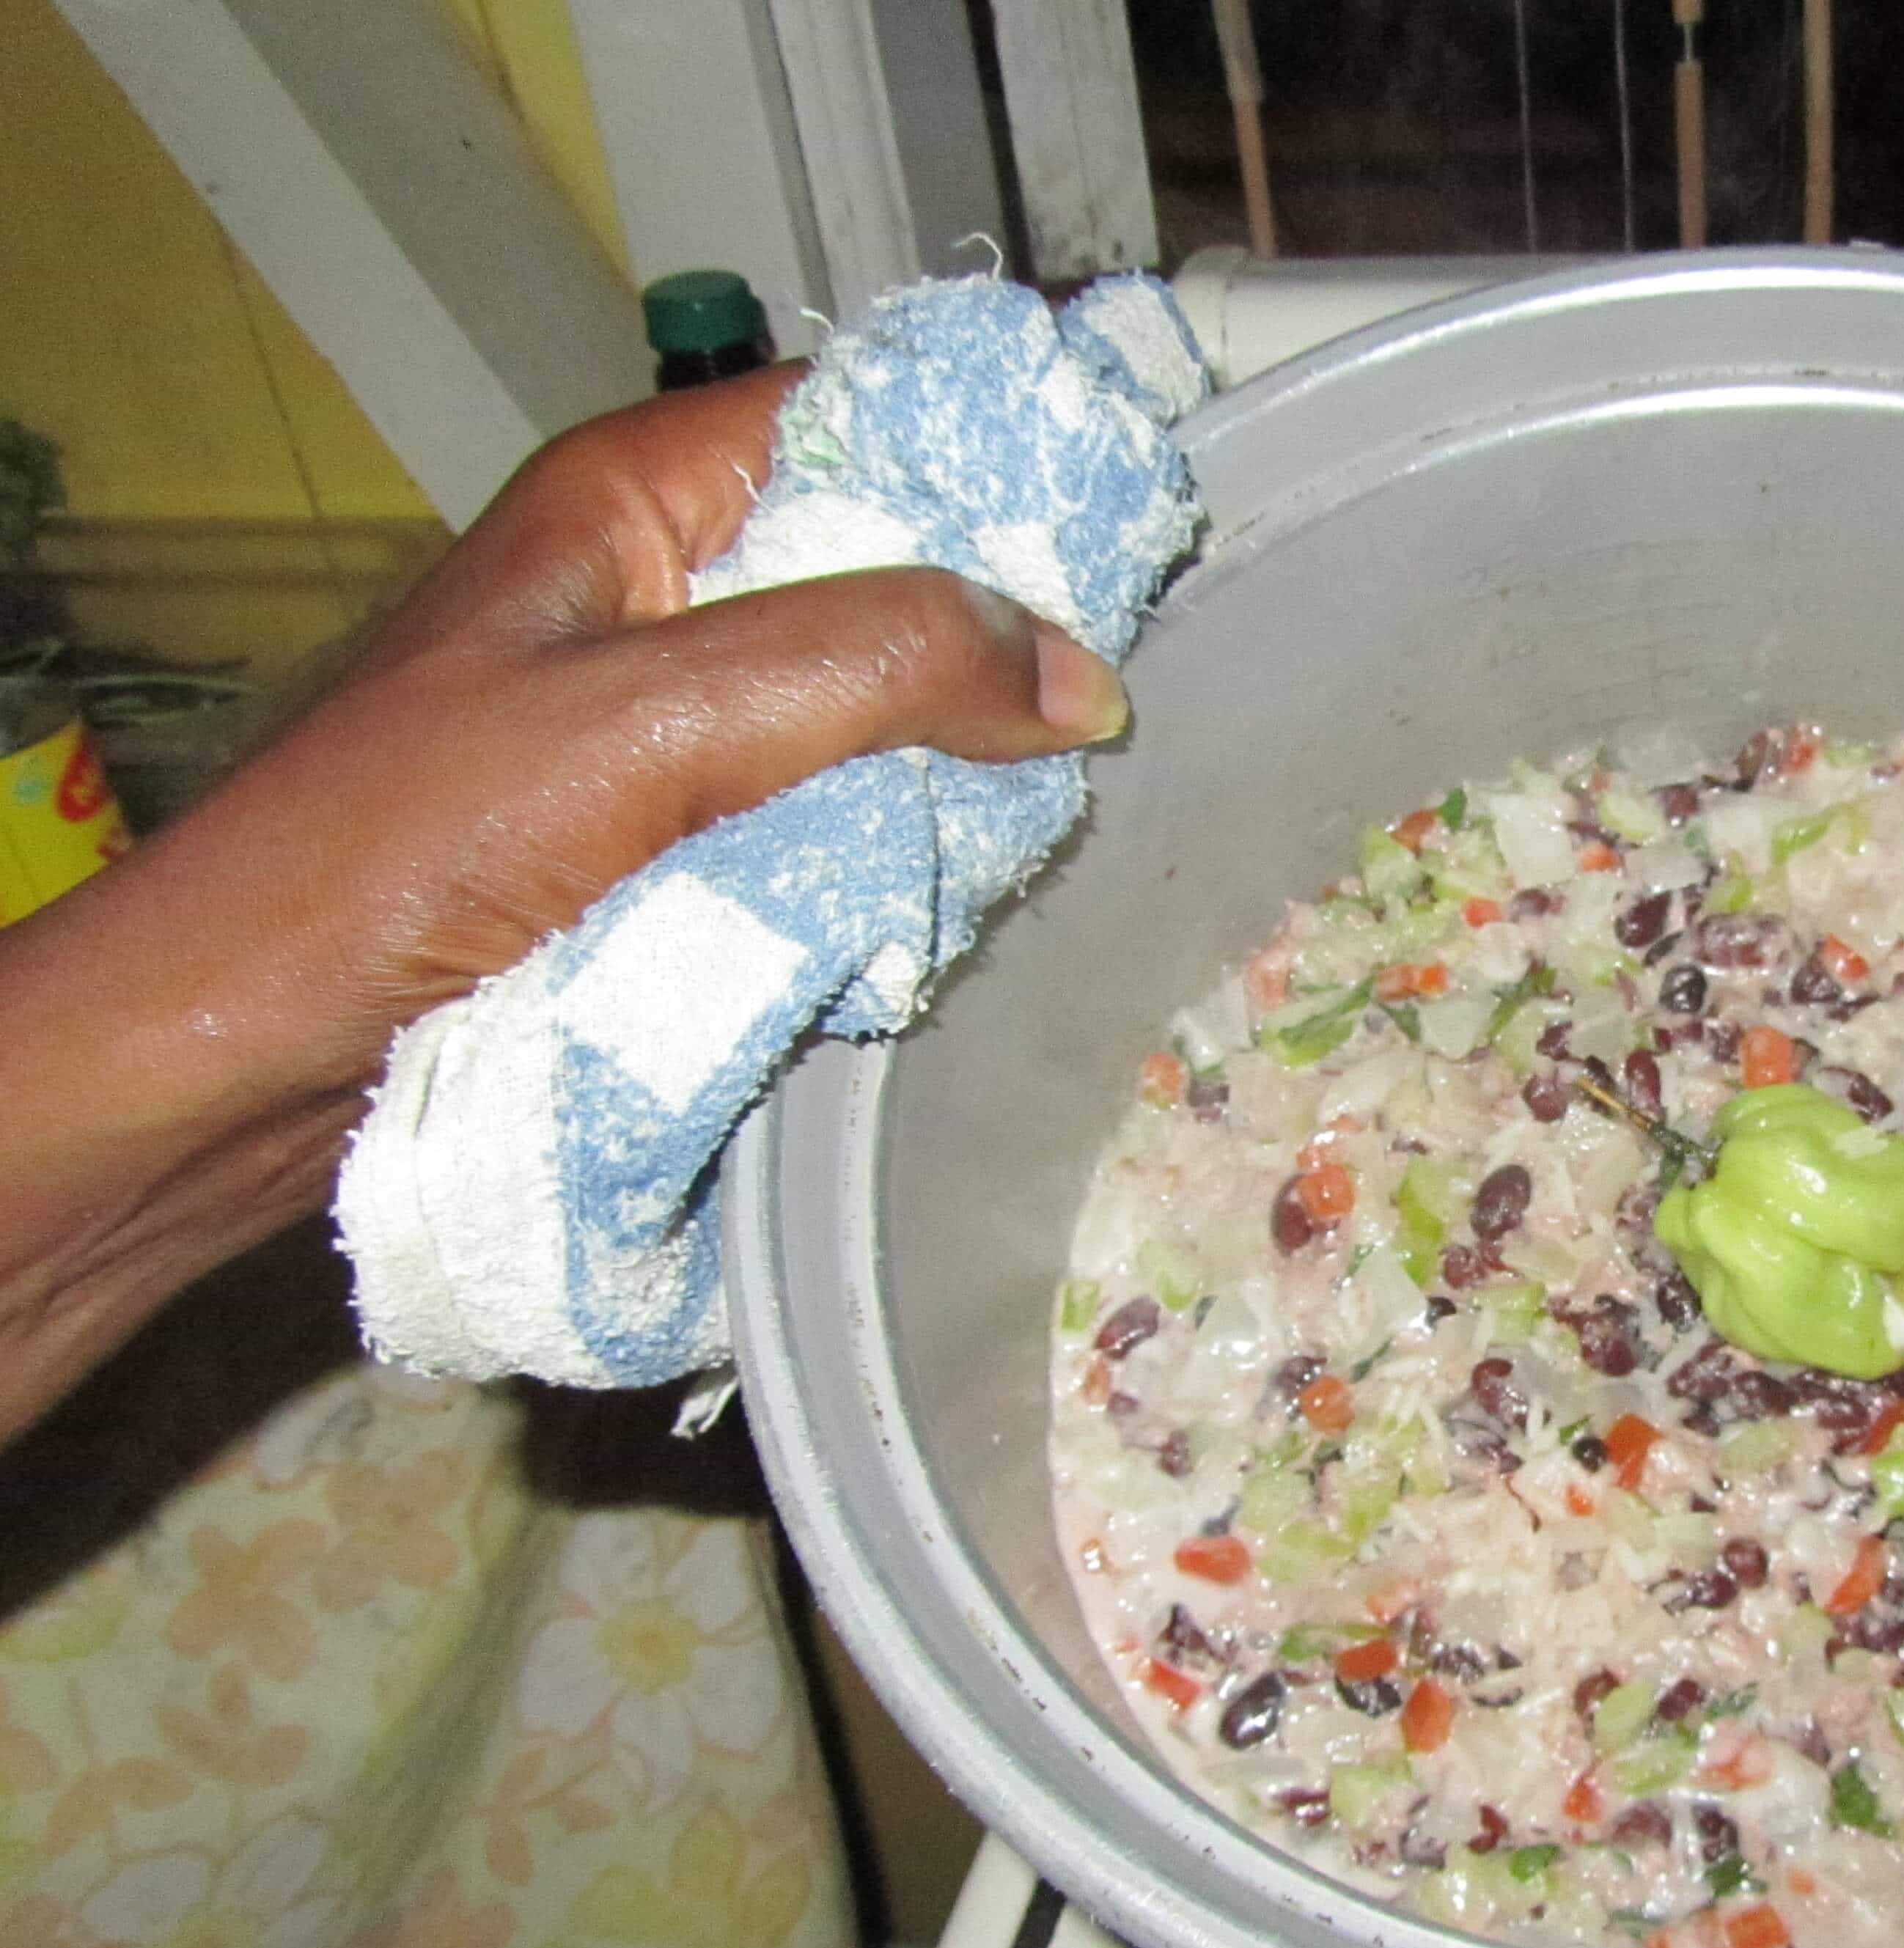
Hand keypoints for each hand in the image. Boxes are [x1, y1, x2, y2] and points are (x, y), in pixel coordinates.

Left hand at [0, 367, 1127, 1442]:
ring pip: (863, 708)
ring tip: (1052, 814)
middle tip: (1111, 709)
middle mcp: (657, 590)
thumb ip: (866, 671)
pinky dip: (890, 854)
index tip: (1136, 537)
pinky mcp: (664, 843)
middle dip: (995, 640)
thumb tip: (1078, 677)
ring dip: (951, 766)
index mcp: (637, 501)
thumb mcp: (650, 729)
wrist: (246, 1056)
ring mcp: (663, 725)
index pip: (864, 414)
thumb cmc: (401, 859)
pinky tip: (953, 896)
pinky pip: (821, 818)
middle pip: (881, 569)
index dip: (1000, 460)